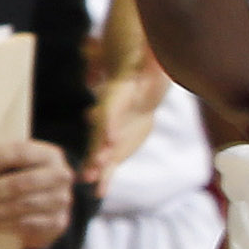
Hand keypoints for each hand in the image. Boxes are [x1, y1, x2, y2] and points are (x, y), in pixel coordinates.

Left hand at [0, 139, 74, 248]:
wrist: (47, 209)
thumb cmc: (23, 181)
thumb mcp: (18, 166)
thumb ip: (0, 164)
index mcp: (48, 155)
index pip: (20, 152)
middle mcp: (60, 176)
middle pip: (20, 183)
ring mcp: (61, 200)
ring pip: (20, 206)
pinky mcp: (57, 222)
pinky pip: (24, 225)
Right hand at [89, 57, 169, 183]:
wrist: (137, 99)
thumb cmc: (137, 85)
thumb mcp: (146, 73)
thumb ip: (152, 66)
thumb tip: (160, 55)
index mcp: (111, 107)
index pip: (109, 116)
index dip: (109, 126)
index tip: (109, 137)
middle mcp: (105, 126)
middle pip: (100, 140)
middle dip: (97, 152)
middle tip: (93, 166)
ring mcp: (105, 142)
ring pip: (99, 157)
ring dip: (95, 168)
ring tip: (89, 181)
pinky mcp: (112, 154)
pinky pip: (107, 169)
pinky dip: (104, 180)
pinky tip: (99, 193)